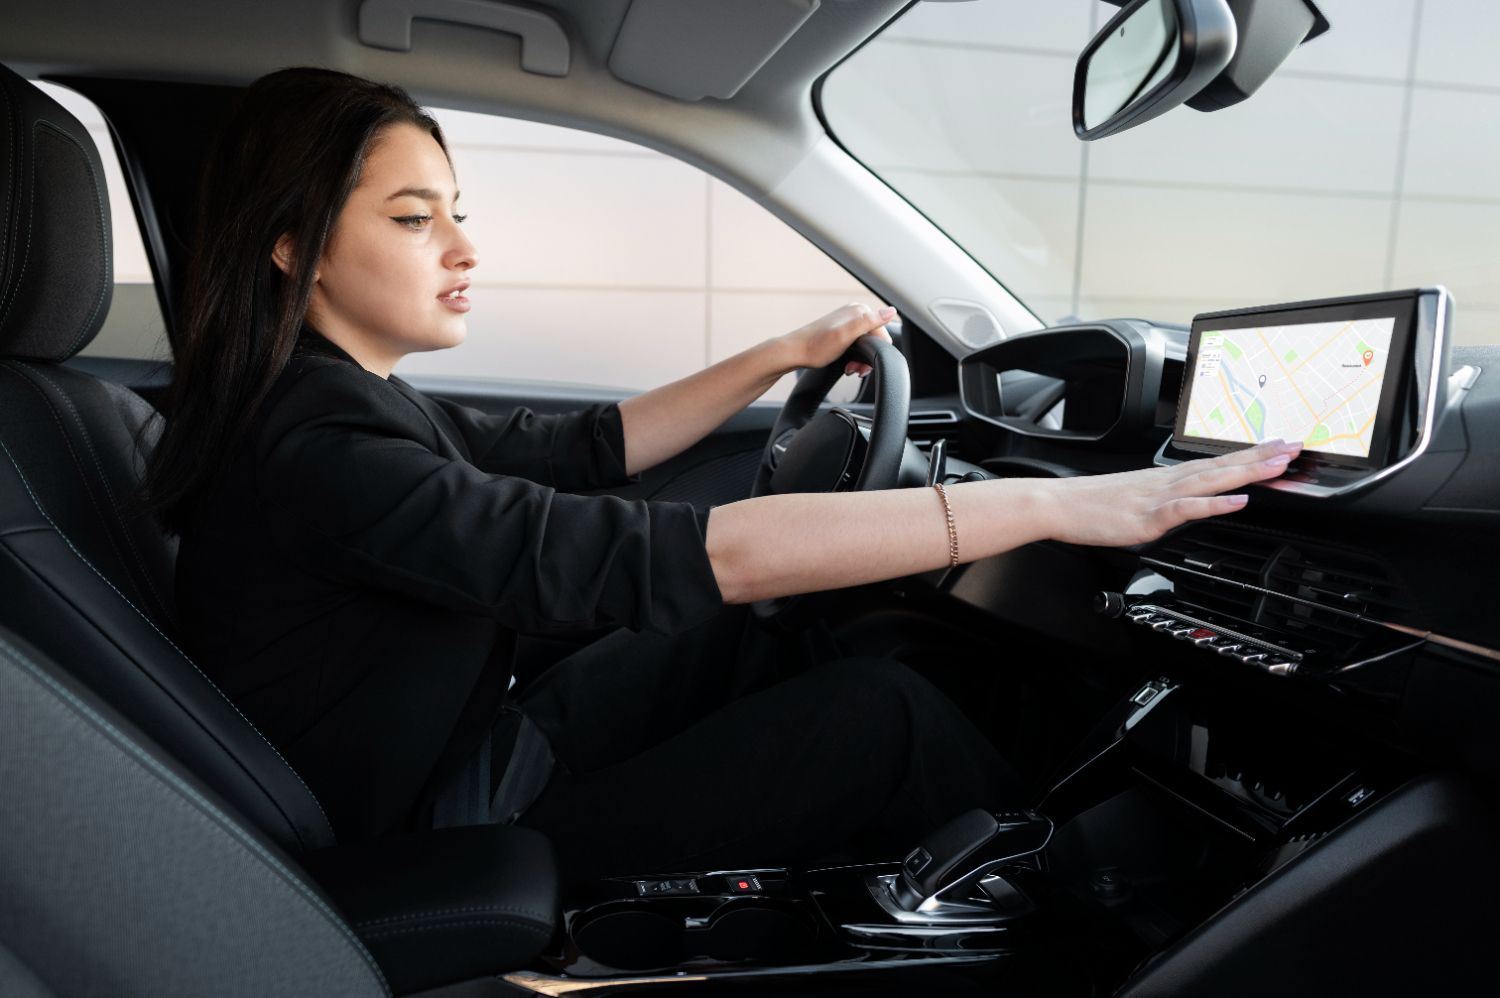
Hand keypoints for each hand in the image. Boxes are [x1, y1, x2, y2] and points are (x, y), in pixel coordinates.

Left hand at [779, 303, 895, 376]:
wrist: (794, 353)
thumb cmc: (816, 347)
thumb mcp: (846, 335)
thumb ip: (870, 322)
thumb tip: (892, 311)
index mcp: (859, 310)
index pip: (883, 333)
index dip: (876, 352)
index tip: (862, 365)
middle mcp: (854, 313)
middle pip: (875, 339)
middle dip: (867, 357)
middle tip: (854, 369)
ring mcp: (847, 322)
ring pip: (866, 344)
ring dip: (861, 360)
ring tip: (849, 368)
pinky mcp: (840, 331)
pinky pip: (857, 345)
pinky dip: (854, 357)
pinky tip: (845, 364)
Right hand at [1038, 439, 1303, 546]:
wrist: (1057, 504)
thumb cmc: (1090, 504)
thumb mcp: (1134, 500)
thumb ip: (1162, 502)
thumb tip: (1183, 505)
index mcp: (1166, 480)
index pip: (1216, 463)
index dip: (1250, 454)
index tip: (1279, 447)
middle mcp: (1168, 482)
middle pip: (1222, 466)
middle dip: (1261, 456)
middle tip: (1295, 446)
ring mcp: (1159, 497)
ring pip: (1212, 480)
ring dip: (1247, 471)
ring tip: (1278, 464)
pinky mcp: (1149, 516)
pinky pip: (1188, 509)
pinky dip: (1214, 504)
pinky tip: (1236, 501)